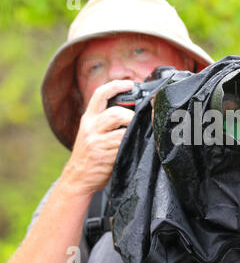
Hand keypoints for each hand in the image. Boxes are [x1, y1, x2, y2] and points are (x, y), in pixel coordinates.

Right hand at [61, 80, 134, 195]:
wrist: (77, 178)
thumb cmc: (91, 154)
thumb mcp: (92, 132)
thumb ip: (106, 121)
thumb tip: (134, 109)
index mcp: (88, 118)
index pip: (100, 95)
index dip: (116, 86)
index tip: (130, 83)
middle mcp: (90, 128)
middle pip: (115, 113)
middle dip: (131, 116)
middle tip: (138, 121)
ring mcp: (96, 142)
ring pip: (122, 132)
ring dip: (133, 133)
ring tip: (136, 135)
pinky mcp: (104, 156)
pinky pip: (123, 147)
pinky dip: (132, 146)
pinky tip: (133, 148)